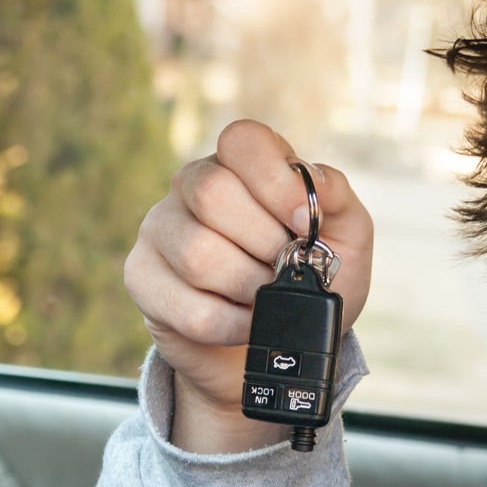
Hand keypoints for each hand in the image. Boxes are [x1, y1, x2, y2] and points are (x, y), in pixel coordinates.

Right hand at [125, 120, 372, 452]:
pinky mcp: (141, 276)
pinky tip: (244, 324)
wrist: (279, 346)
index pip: (242, 141)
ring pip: (198, 254)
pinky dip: (232, 326)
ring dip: (249, 289)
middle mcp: (192, 184)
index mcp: (242, 163)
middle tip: (284, 268)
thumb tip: (316, 182)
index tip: (303, 223)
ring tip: (266, 298)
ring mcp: (159, 228)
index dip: (275, 182)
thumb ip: (338, 199)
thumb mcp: (345, 238)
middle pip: (212, 193)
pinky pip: (189, 307)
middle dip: (265, 244)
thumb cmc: (311, 279)